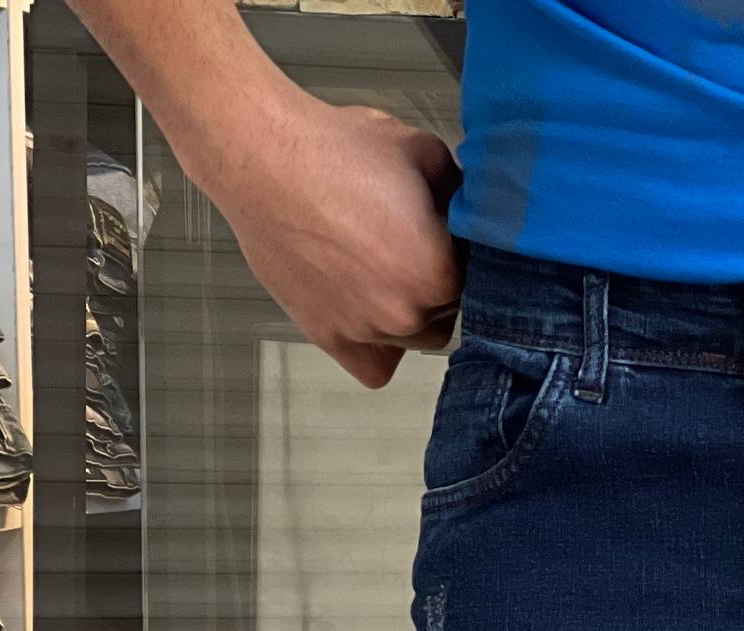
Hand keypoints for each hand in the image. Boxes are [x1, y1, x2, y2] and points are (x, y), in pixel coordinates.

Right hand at [212, 97, 462, 387]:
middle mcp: (406, 316)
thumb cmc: (337, 150)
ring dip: (407, 312)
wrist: (263, 157)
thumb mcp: (425, 153)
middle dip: (436, 283)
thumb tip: (477, 214)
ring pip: (412, 340)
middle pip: (446, 314)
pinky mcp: (329, 337)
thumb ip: (463, 195)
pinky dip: (377, 347)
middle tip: (408, 246)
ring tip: (380, 267)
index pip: (480, 282)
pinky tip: (370, 311)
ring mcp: (366, 332)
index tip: (444, 235)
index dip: (462, 254)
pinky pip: (374, 367)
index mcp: (440, 276)